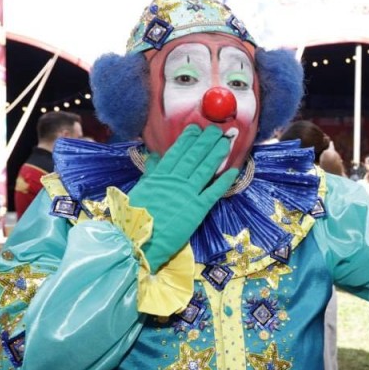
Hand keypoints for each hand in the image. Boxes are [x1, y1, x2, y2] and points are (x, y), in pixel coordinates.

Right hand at [128, 125, 238, 271]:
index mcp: (160, 176)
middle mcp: (175, 181)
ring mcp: (188, 194)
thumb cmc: (135, 217)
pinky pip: (213, 192)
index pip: (176, 153)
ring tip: (226, 143)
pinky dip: (224, 181)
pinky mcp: (198, 209)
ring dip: (216, 155)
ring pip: (205, 170)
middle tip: (217, 129)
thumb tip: (155, 156)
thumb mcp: (141, 190)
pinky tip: (233, 171)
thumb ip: (150, 173)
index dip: (188, 139)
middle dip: (206, 142)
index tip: (196, 128)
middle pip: (194, 157)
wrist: (139, 241)